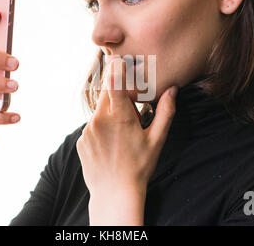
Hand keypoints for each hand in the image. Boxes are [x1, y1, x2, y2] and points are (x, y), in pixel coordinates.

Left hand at [76, 56, 177, 201]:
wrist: (114, 194)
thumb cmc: (139, 168)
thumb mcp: (157, 140)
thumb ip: (165, 112)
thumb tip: (172, 89)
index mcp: (119, 116)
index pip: (114, 81)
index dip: (116, 68)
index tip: (119, 59)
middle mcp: (99, 120)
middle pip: (107, 94)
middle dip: (118, 96)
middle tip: (131, 112)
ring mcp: (87, 130)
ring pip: (99, 111)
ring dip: (110, 115)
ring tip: (121, 136)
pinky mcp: (81, 140)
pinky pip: (92, 126)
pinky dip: (101, 129)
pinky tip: (111, 146)